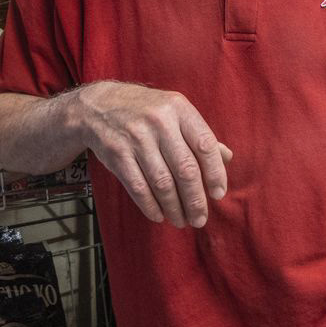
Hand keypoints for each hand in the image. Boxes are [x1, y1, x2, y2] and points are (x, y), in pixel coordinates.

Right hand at [73, 81, 232, 227]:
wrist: (99, 105)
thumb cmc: (148, 111)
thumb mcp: (175, 112)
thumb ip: (200, 134)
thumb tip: (226, 158)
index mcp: (179, 108)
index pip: (204, 144)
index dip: (215, 173)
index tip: (218, 194)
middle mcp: (159, 121)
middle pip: (185, 169)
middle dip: (195, 200)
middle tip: (200, 219)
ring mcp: (136, 138)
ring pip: (162, 182)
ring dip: (174, 208)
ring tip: (182, 221)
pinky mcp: (117, 154)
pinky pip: (138, 187)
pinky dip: (150, 205)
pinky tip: (160, 215)